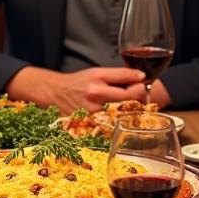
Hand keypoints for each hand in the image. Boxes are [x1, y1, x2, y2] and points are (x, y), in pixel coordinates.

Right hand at [7, 66, 145, 112]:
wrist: (55, 93)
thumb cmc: (78, 82)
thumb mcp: (97, 72)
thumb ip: (119, 75)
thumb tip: (141, 77)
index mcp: (98, 77)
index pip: (127, 79)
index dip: (141, 83)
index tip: (143, 83)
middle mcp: (95, 93)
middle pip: (129, 99)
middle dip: (139, 98)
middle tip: (140, 98)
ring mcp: (92, 111)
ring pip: (122, 114)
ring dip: (131, 112)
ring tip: (130, 108)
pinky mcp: (88, 123)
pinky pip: (111, 126)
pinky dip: (118, 123)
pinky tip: (118, 119)